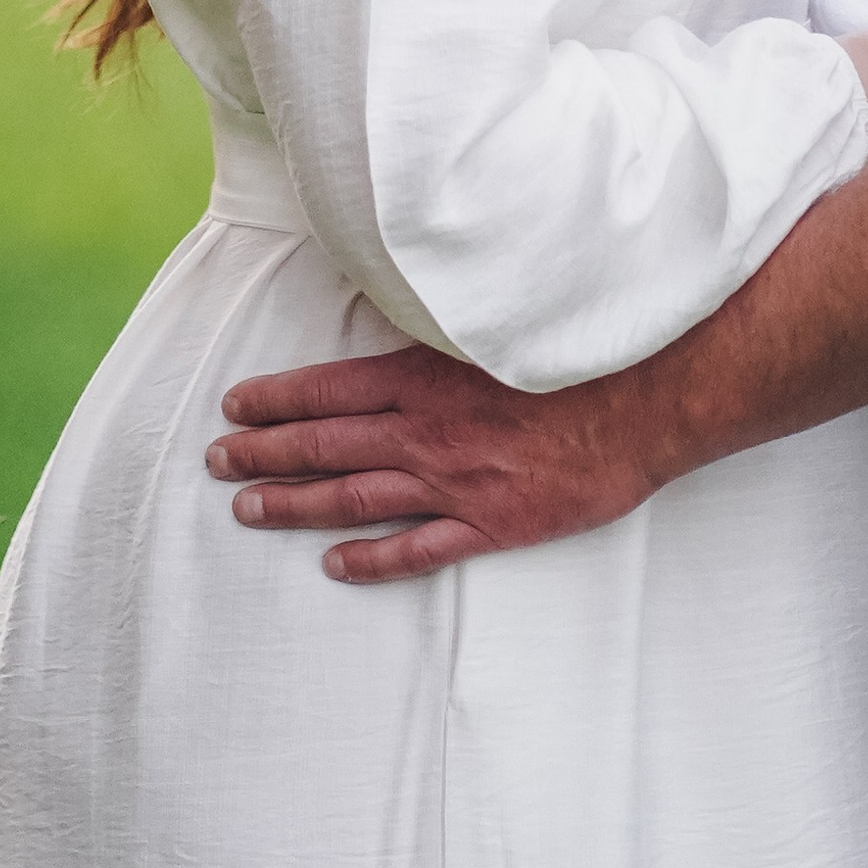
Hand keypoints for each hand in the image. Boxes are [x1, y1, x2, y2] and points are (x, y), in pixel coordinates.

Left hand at [205, 345, 660, 583]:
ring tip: (246, 507)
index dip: (275, 399)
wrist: (651, 399)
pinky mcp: (491, 524)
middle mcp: (428, 432)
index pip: (328, 388)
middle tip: (217, 459)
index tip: (234, 405)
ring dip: (293, 504)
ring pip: (353, 498)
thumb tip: (400, 303)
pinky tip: (333, 564)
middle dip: (263, 452)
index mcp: (426, 376)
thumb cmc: (580, 350)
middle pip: (325, 445)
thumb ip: (445, 325)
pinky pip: (415, 550)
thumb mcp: (499, 318)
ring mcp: (456, 484)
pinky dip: (370, 559)